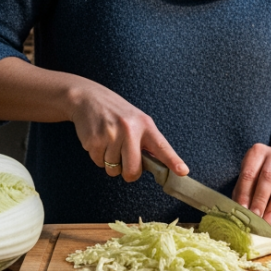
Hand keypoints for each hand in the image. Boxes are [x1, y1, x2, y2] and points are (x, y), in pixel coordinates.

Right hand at [67, 79, 187, 182]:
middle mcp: (130, 129)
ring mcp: (111, 135)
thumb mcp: (136, 120)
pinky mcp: (95, 141)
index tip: (183, 171)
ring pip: (113, 170)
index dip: (173, 161)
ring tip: (108, 142)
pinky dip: (98, 157)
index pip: (162, 146)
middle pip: (133, 170)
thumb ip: (146, 141)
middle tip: (124, 159)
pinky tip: (99, 140)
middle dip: (128, 172)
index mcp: (145, 125)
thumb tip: (155, 165)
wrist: (87, 98)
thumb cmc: (115, 112)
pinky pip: (99, 163)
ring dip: (110, 162)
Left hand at [233, 143, 270, 226]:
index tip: (242, 209)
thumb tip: (238, 212)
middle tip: (255, 216)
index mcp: (258, 152)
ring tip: (267, 220)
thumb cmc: (261, 172)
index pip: (249, 173)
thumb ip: (243, 191)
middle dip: (261, 198)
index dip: (245, 192)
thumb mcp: (250, 175)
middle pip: (268, 177)